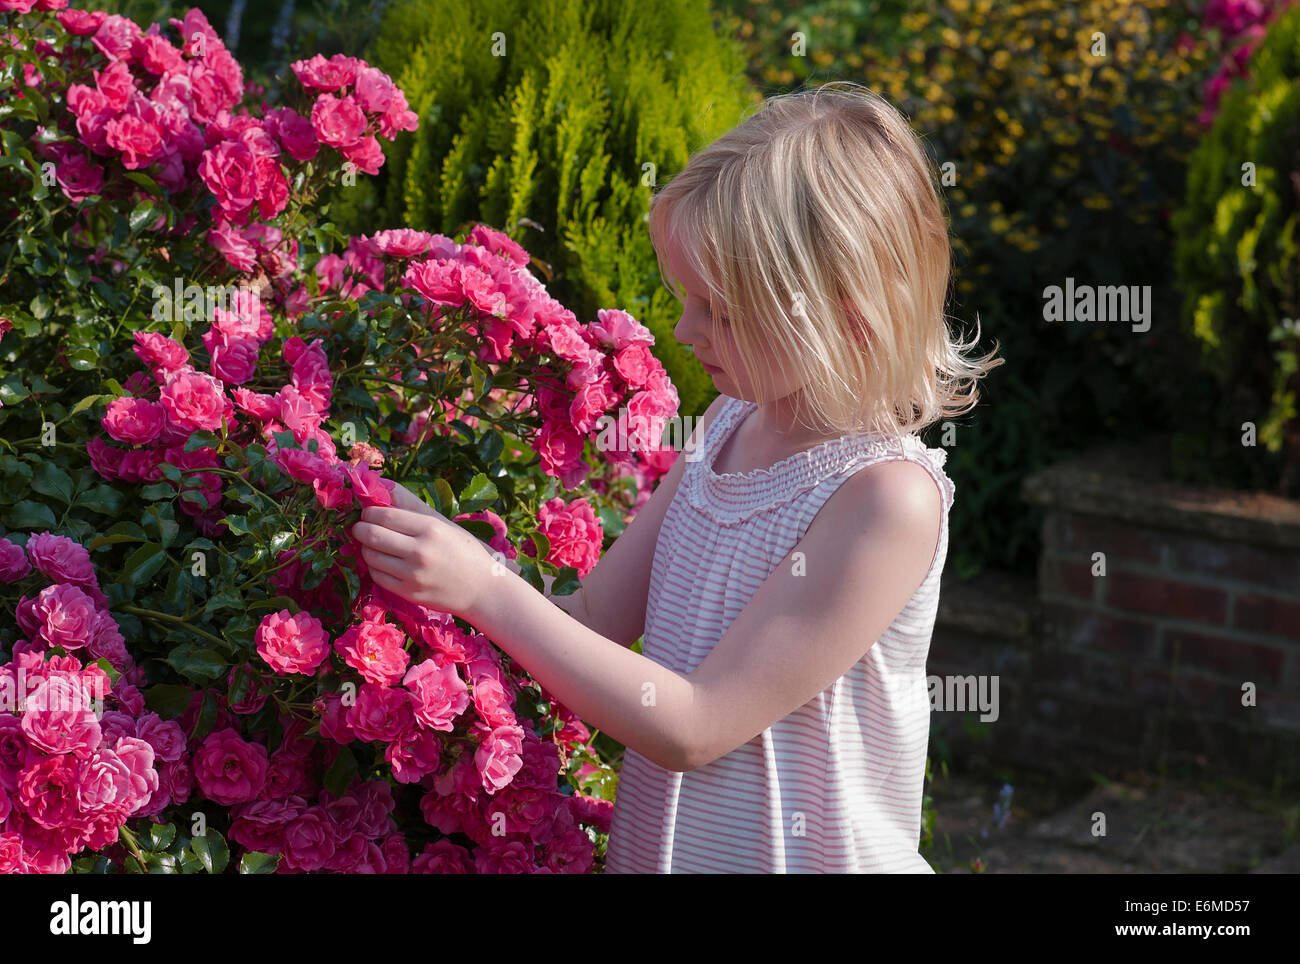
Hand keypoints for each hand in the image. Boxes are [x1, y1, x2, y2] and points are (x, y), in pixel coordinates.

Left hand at [350, 482, 500, 616]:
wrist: (482, 588)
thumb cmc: (463, 550)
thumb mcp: (442, 523)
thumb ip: (411, 505)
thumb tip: (382, 485)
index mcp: (430, 528)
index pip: (383, 515)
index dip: (368, 513)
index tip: (368, 513)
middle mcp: (420, 551)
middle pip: (371, 534)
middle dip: (359, 528)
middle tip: (361, 527)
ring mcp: (413, 575)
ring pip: (370, 556)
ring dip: (365, 548)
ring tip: (375, 545)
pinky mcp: (408, 593)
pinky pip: (377, 576)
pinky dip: (375, 567)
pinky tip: (384, 562)